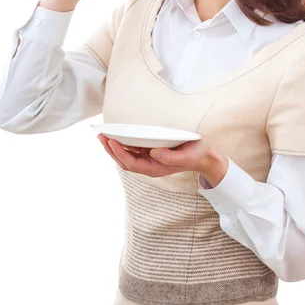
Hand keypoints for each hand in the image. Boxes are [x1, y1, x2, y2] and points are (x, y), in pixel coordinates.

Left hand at [97, 134, 218, 178]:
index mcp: (155, 168)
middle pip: (125, 161)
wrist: (203, 157)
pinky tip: (117, 135)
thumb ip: (170, 156)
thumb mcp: (186, 156)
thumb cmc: (195, 155)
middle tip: (101, 137)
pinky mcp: (151, 152)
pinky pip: (133, 149)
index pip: (132, 163)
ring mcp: (150, 159)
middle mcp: (150, 165)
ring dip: (114, 146)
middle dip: (111, 150)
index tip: (112, 142)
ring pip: (127, 155)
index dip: (120, 153)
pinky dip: (124, 143)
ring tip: (104, 135)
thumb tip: (154, 153)